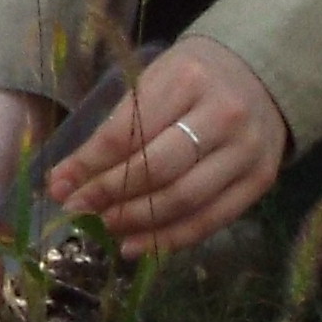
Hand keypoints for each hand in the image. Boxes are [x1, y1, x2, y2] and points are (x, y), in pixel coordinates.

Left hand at [40, 37, 289, 256]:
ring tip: (104, 229)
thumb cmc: (193, 80)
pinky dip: (170, 239)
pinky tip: (137, 246)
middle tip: (78, 211)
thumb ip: (115, 128)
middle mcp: (223, 115)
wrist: (261, 76)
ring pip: (184, 200)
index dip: (90, 165)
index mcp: (187, 81)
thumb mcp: (152, 83)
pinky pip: (211, 220)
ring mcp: (246, 152)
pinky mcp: (260, 181)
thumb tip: (66, 180)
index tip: (59, 187)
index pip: (129, 133)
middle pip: (158, 169)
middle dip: (111, 195)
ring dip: (137, 222)